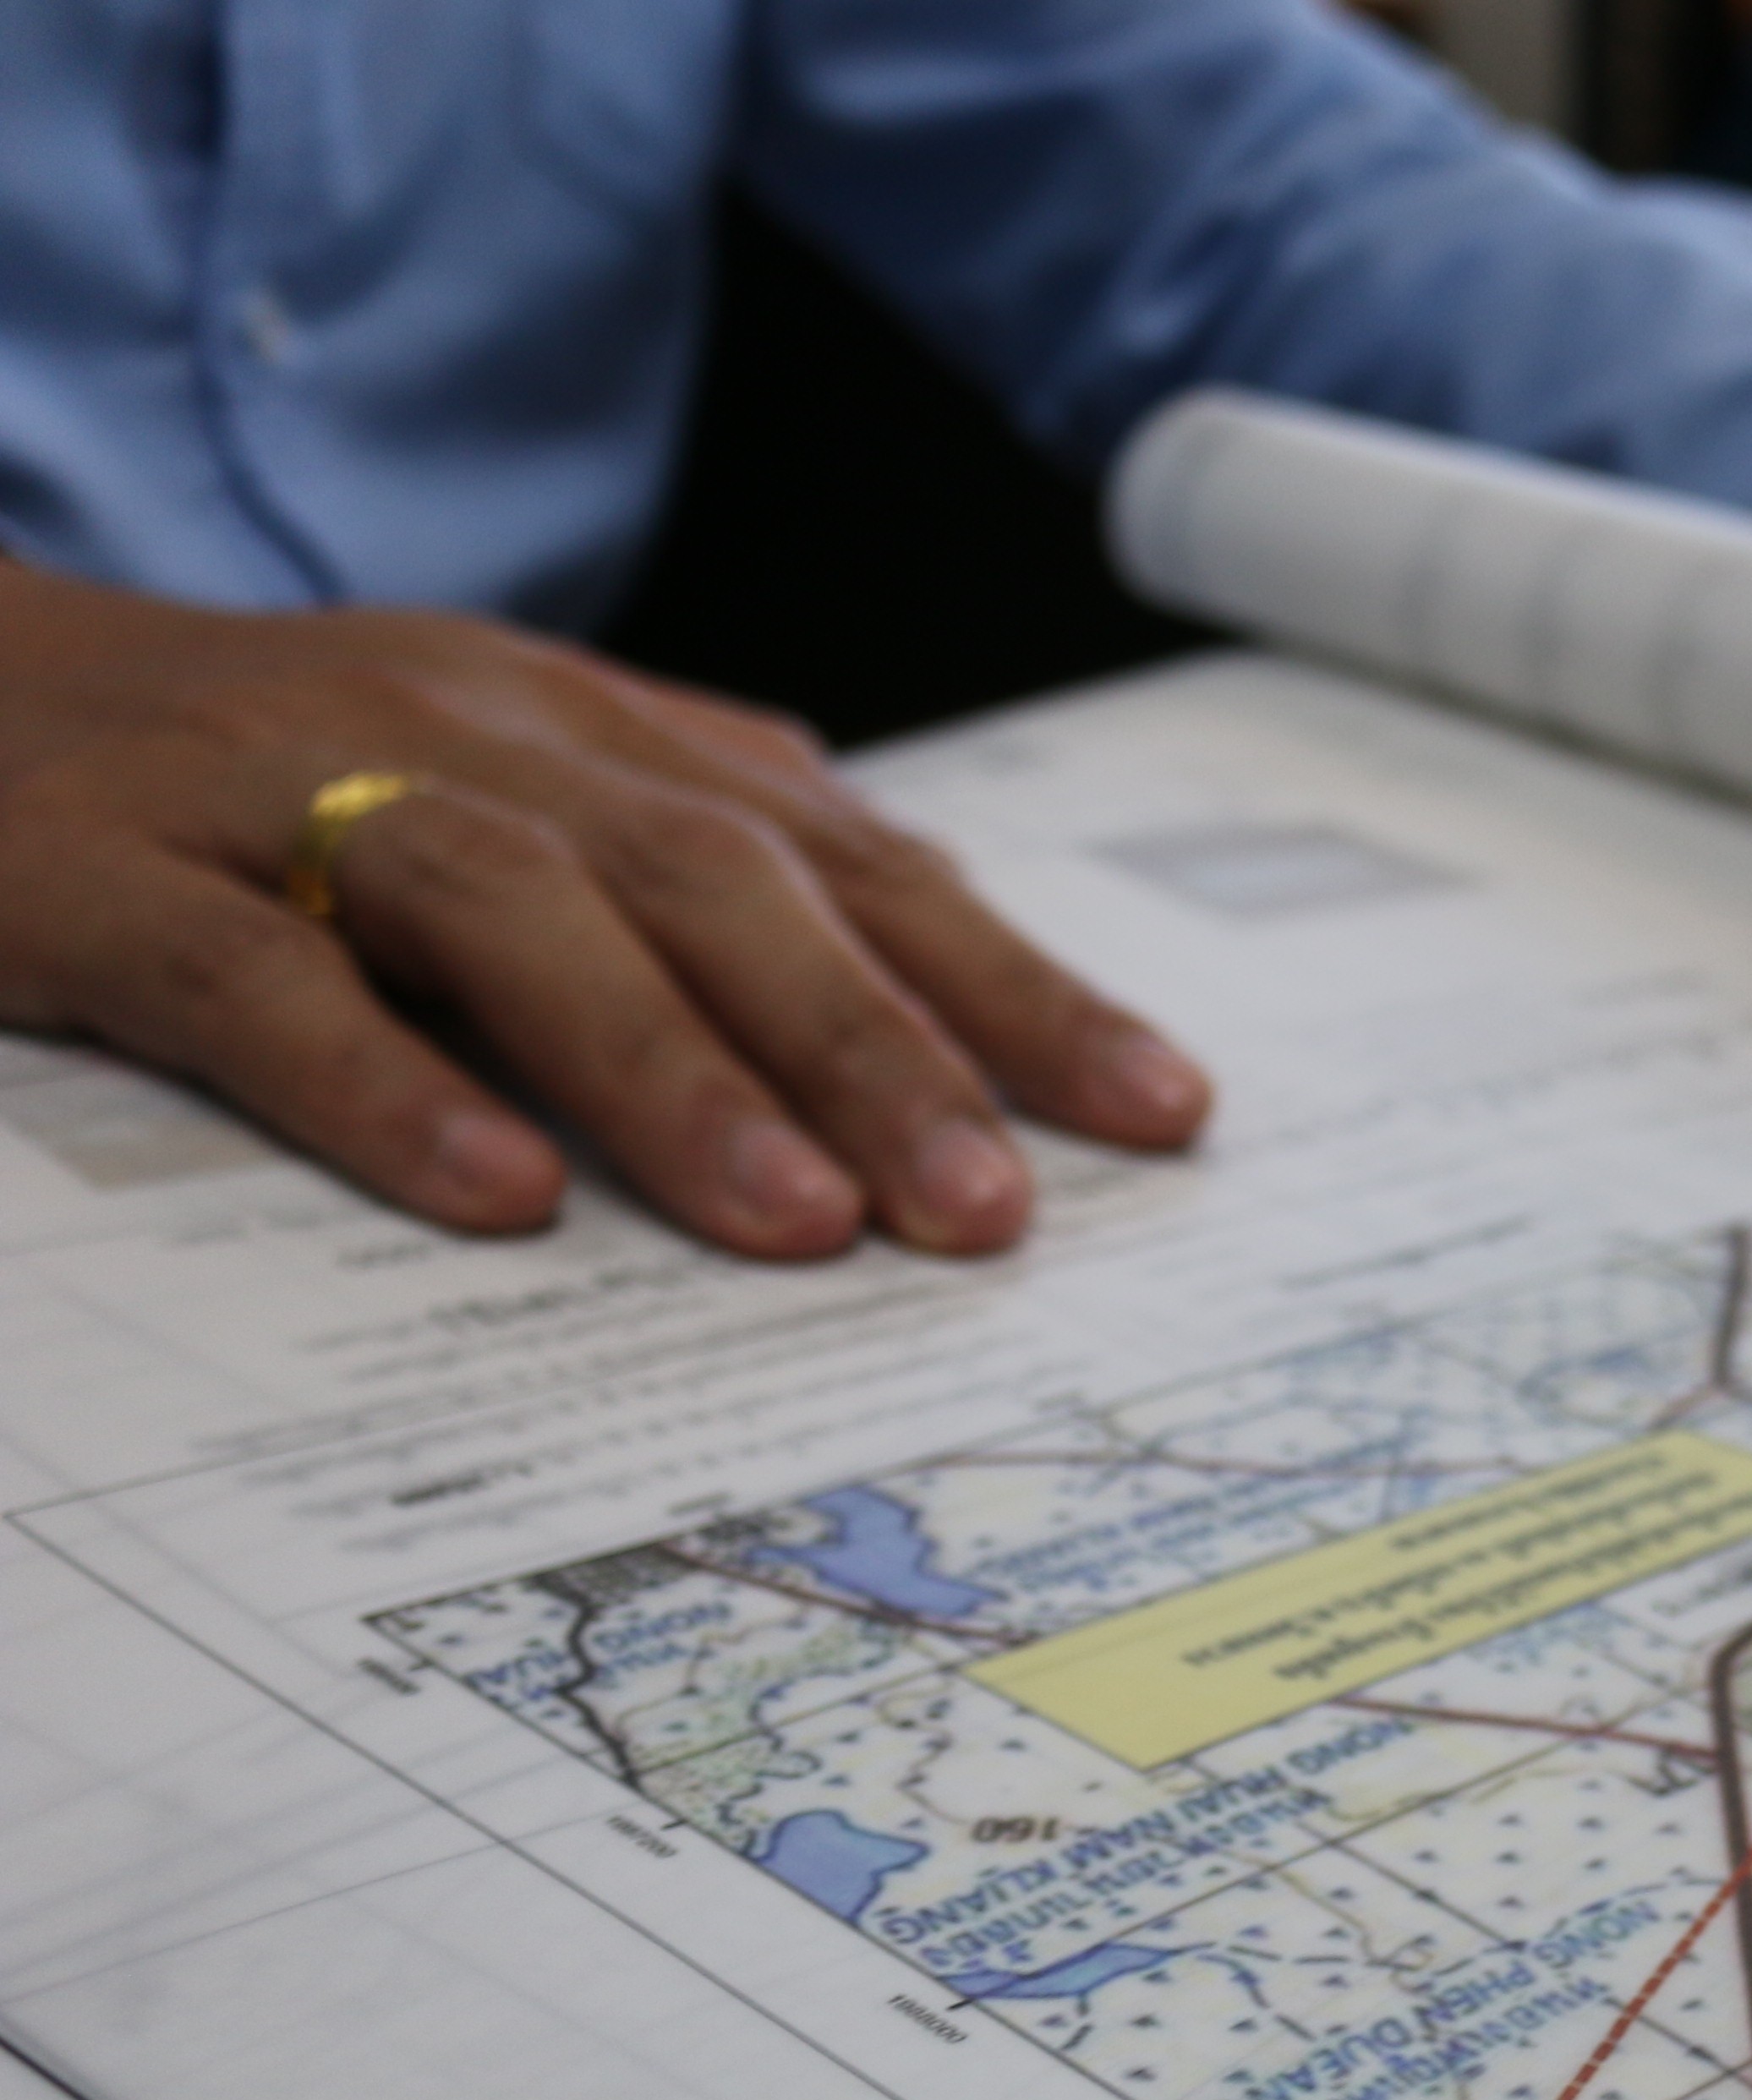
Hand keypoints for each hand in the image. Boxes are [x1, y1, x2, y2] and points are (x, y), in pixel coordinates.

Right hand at [0, 570, 1208, 1255]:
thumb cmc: (272, 768)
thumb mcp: (514, 780)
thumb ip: (709, 849)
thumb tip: (944, 936)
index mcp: (587, 734)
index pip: (849, 861)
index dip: (1010, 985)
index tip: (1157, 1113)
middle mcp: (467, 743)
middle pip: (715, 888)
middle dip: (875, 1049)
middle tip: (991, 1213)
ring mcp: (279, 802)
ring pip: (515, 919)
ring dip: (675, 1073)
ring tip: (802, 1225)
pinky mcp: (97, 879)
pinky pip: (257, 985)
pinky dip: (383, 1086)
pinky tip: (496, 1197)